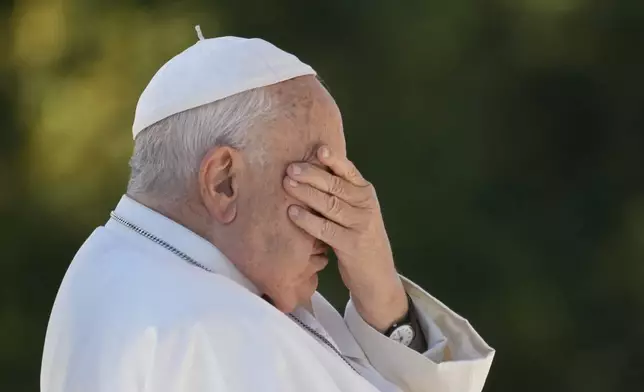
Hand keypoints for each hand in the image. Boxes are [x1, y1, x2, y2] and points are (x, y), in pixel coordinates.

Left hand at [283, 145, 407, 330]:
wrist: (377, 277)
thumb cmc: (359, 241)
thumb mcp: (355, 214)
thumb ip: (339, 195)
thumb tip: (308, 173)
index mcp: (366, 194)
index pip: (349, 172)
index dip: (334, 160)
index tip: (317, 149)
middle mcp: (366, 207)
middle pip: (336, 186)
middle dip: (312, 175)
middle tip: (291, 168)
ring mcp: (361, 226)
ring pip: (330, 205)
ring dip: (307, 193)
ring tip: (287, 184)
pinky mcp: (352, 246)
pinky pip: (326, 229)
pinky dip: (308, 220)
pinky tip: (292, 213)